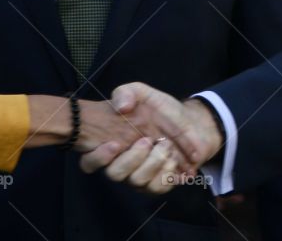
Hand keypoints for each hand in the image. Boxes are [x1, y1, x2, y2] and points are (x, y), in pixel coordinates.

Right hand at [80, 84, 223, 191]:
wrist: (191, 122)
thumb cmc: (161, 108)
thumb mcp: (141, 92)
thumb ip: (126, 93)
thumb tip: (121, 107)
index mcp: (112, 143)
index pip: (90, 161)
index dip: (97, 158)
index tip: (114, 144)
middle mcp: (122, 163)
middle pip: (115, 174)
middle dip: (132, 158)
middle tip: (148, 140)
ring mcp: (140, 176)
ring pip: (137, 181)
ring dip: (153, 163)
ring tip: (167, 145)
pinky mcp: (158, 184)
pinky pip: (157, 188)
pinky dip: (167, 173)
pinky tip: (174, 159)